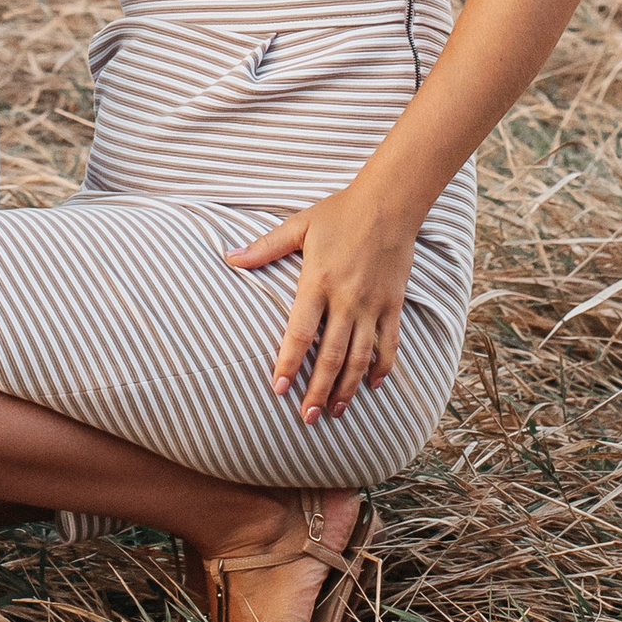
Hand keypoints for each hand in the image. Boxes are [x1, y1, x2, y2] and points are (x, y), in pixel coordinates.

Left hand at [227, 185, 416, 424]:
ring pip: (359, 357)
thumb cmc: (339, 213)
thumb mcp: (298, 226)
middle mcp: (346, 299)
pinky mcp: (393, 305)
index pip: (299, 332)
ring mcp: (372, 305)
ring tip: (334, 411)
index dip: (287, 363)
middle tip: (307, 417)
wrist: (389, 203)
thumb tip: (229, 258)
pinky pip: (388, 344)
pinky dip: (381, 367)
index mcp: (317, 281)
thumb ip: (264, 247)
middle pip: (330, 355)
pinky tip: (372, 385)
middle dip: (317, 390)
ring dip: (346, 387)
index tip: (277, 388)